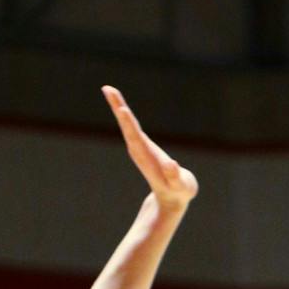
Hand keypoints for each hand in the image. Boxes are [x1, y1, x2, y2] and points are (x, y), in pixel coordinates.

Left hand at [103, 85, 197, 216]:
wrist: (170, 199)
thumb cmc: (179, 192)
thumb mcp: (181, 186)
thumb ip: (175, 177)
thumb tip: (172, 165)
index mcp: (147, 157)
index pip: (136, 137)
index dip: (130, 124)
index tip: (122, 109)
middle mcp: (139, 150)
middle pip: (127, 126)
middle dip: (118, 107)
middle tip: (107, 89)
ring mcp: (139, 147)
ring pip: (127, 124)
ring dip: (118, 106)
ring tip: (109, 90)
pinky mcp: (142, 145)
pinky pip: (131, 126)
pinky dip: (125, 114)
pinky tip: (120, 105)